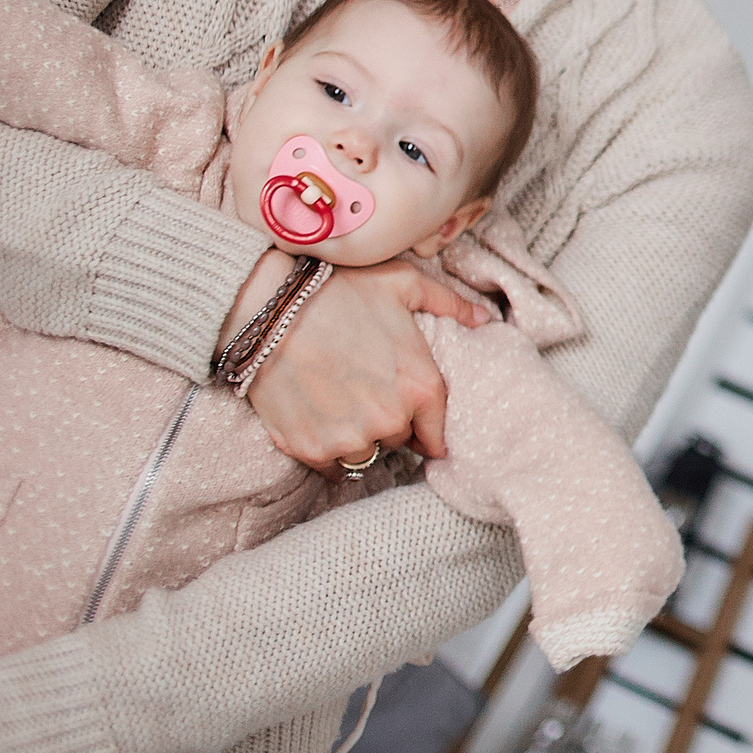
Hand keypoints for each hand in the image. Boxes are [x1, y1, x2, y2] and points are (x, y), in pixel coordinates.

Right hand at [233, 251, 491, 471]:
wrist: (269, 309)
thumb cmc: (340, 291)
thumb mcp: (404, 284)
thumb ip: (450, 303)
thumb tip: (483, 318)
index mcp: (421, 387)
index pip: (437, 436)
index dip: (426, 429)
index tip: (415, 423)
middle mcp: (390, 420)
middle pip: (399, 441)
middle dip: (390, 424)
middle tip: (369, 397)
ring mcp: (348, 439)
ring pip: (365, 456)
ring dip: (359, 440)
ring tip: (343, 409)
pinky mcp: (309, 449)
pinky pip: (331, 468)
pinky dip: (328, 451)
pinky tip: (321, 423)